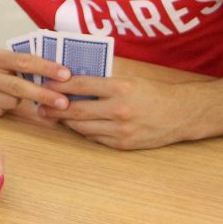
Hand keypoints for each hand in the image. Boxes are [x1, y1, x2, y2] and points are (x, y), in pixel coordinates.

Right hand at [0, 48, 73, 117]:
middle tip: (65, 102)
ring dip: (18, 102)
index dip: (46, 68)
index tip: (66, 74)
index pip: (23, 61)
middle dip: (44, 95)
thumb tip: (55, 77)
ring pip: (10, 103)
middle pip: (19, 87)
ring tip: (9, 95)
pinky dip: (1, 109)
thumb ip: (17, 65)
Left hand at [41, 74, 199, 149]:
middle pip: (76, 110)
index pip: (80, 85)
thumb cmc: (155, 93)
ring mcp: (120, 130)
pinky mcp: (122, 144)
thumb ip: (104, 80)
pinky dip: (83, 132)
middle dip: (55, 108)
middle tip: (40, 106)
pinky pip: (95, 138)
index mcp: (120, 88)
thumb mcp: (131, 79)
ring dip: (65, 122)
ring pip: (82, 127)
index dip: (59, 85)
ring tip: (53, 116)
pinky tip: (74, 126)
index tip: (45, 83)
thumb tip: (74, 78)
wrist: (182, 114)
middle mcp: (119, 110)